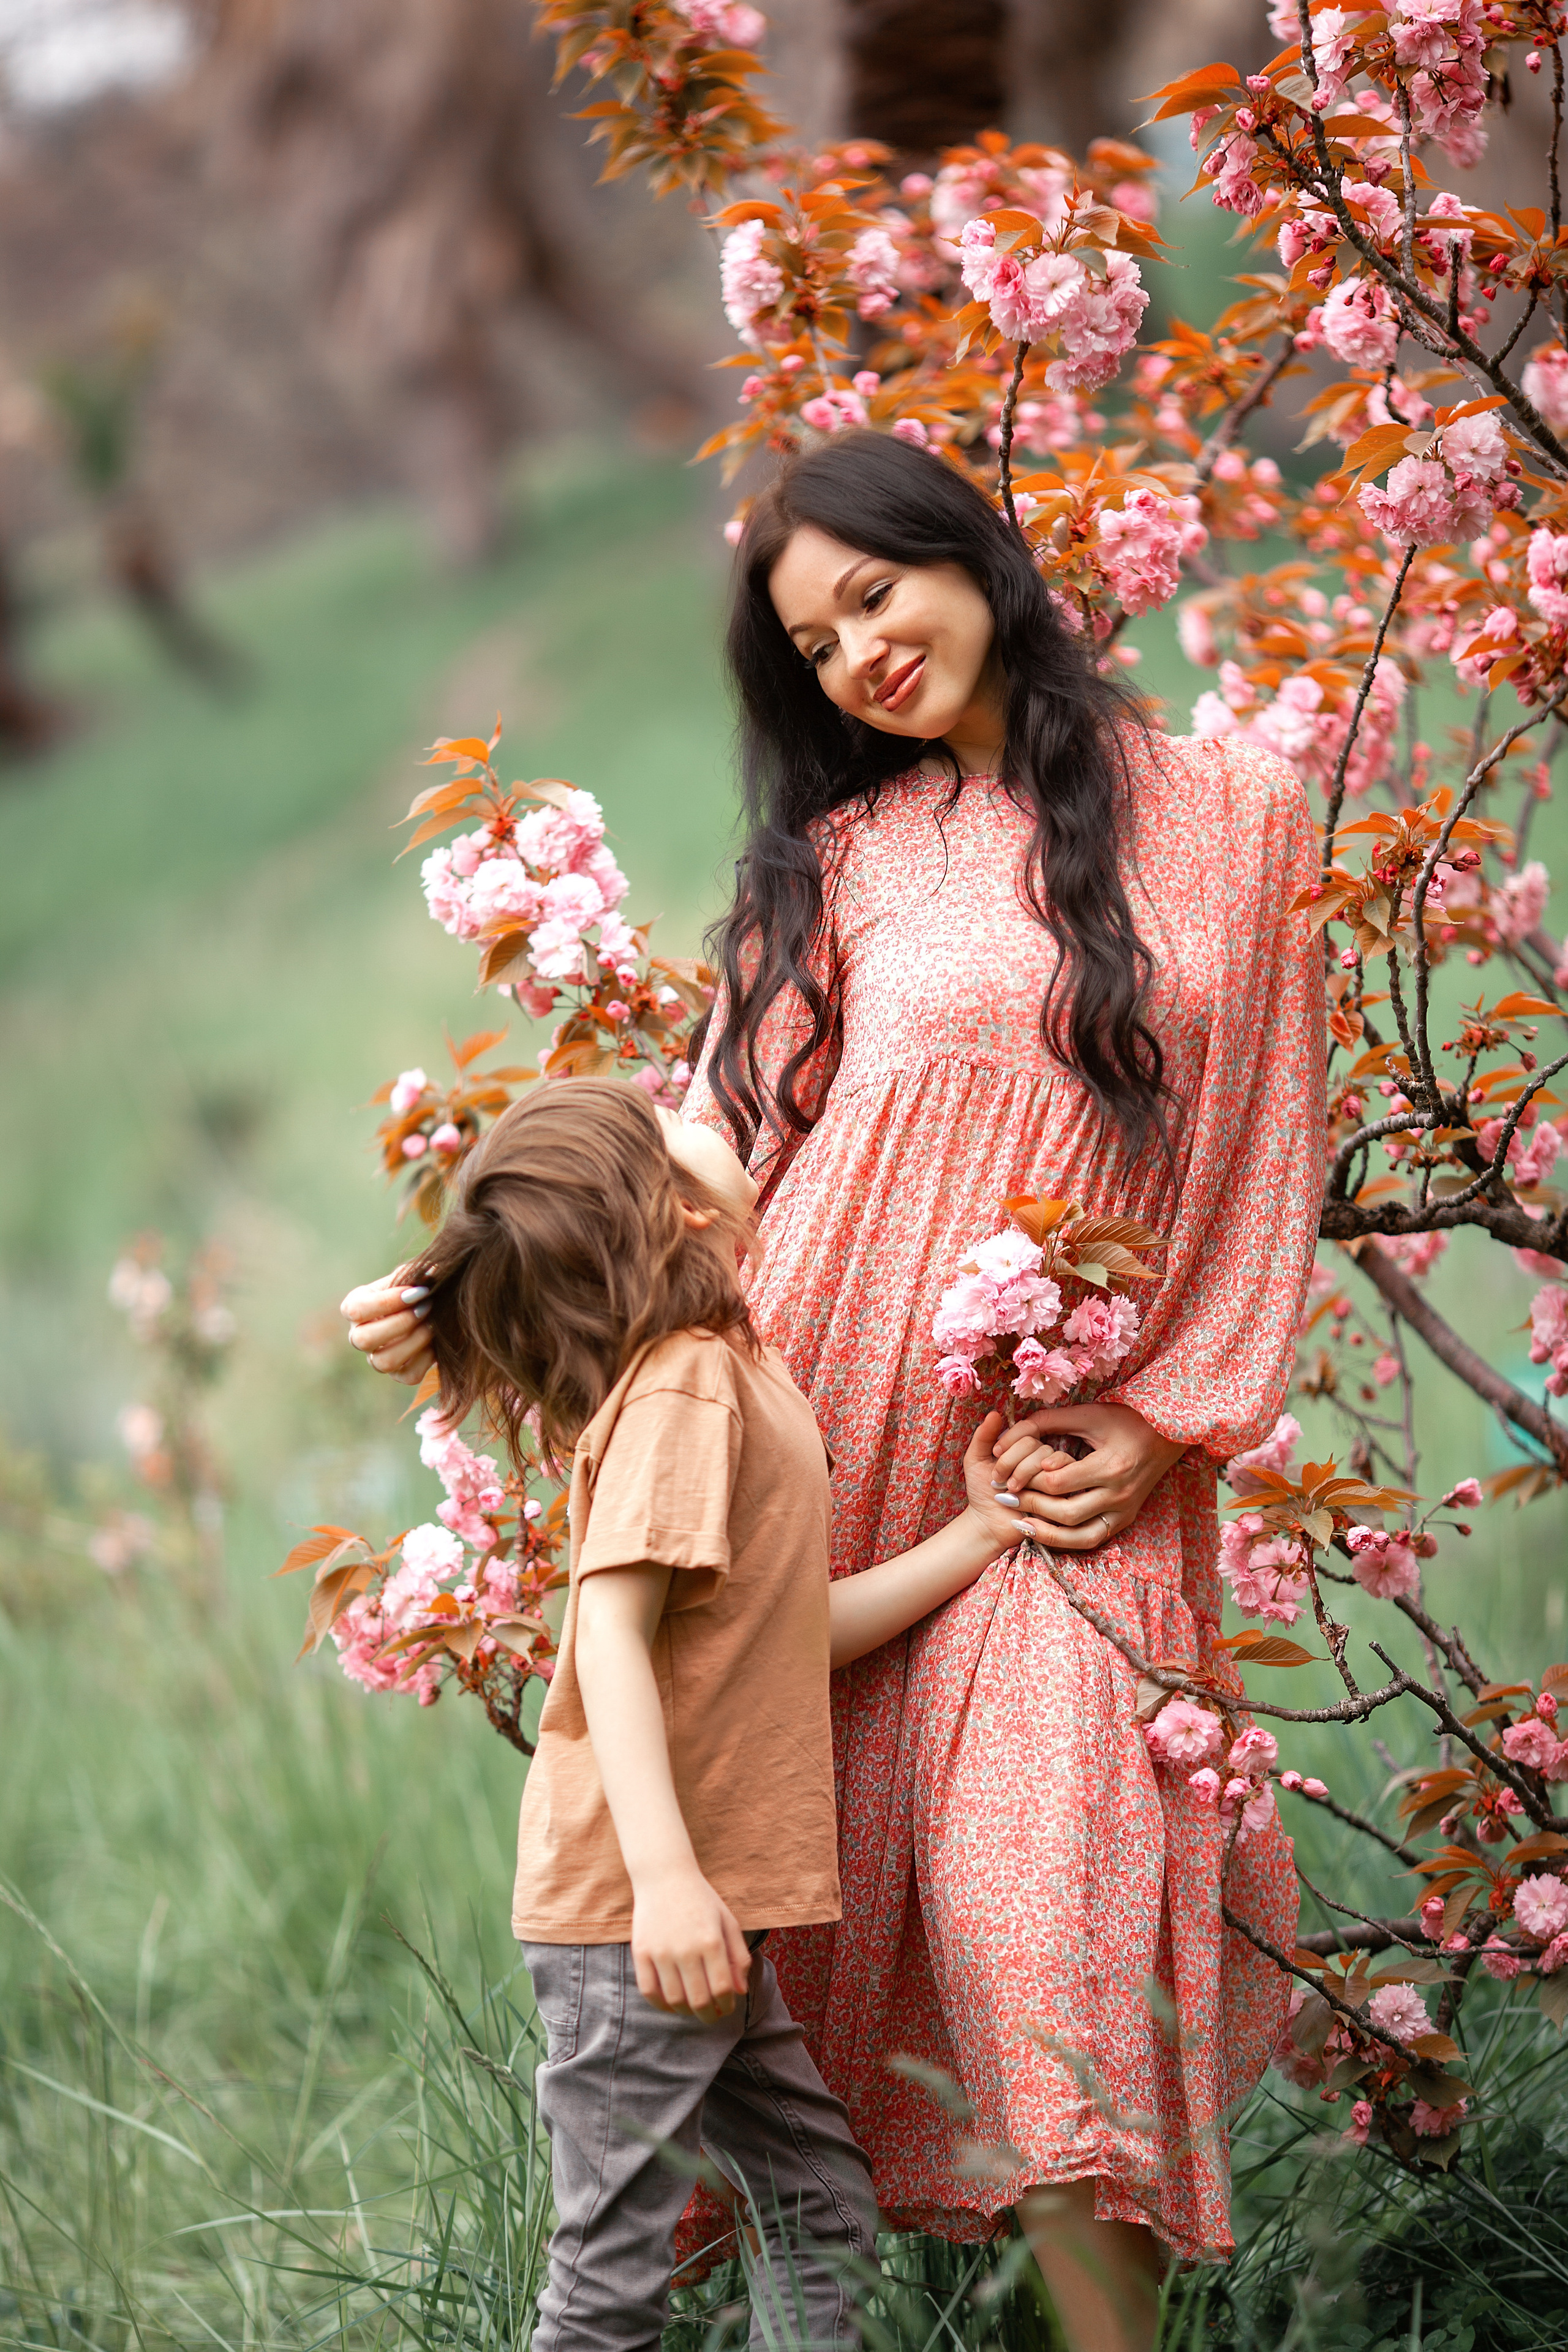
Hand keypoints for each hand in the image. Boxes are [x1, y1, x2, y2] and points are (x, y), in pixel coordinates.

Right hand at [340, 1269, 435, 1385]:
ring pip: (383, 1362)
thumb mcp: (410, 1277)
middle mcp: (359, 1337)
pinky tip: (437, 1341)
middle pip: (363, 1340)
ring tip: (433, 1324)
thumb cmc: (414, 1289)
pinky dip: (426, 1359)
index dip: (387, 1302)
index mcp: (355, 1308)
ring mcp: (377, 1359)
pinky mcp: (399, 1374)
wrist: (431, 1310)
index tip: (417, 1291)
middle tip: (427, 1307)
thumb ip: (416, 1274)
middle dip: (400, 1323)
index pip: (356, 1310)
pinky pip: (408, 1375)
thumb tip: (433, 1272)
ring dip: (413, 1342)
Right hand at [630, 1868, 751, 2019]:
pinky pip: (648, 1991)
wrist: (665, 1877)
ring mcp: (661, 1952)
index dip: (726, 2005)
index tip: (727, 2007)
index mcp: (711, 1941)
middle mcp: (686, 1949)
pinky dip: (660, 2004)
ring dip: (686, 2011)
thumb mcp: (727, 1922)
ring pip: (674, 2000)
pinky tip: (671, 2002)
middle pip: (699, 2000)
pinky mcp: (641, 1952)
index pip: (722, 1989)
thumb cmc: (701, 1900)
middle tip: (712, 2015)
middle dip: (709, 2015)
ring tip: (693, 2008)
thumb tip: (739, 1992)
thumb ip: (739, 1957)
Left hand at [960, 1412, 1049, 1551]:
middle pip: (1037, 1445)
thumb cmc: (982, 1492)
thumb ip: (984, 1436)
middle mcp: (1040, 1457)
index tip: (994, 1457)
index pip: (1027, 1429)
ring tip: (1009, 1490)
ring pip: (1048, 1460)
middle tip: (998, 1480)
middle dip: (1013, 1461)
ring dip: (1024, 1474)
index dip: (1010, 1442)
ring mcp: (1052, 1474)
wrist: (989, 1524)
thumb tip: (995, 1413)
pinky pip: (1059, 1480)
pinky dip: (1037, 1486)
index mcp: (1023, 1446)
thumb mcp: (975, 1460)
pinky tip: (1023, 1496)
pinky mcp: (1061, 1492)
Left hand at [990, 1402, 1186, 1553]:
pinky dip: (1068, 1540)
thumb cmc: (1126, 1419)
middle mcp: (1119, 1493)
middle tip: (1007, 1496)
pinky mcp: (1126, 1519)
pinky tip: (1044, 1532)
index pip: (1058, 1483)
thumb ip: (1051, 1420)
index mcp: (1109, 1466)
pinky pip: (1094, 1539)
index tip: (1009, 1475)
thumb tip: (1012, 1429)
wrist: (1168, 1435)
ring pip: (1081, 1535)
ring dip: (1047, 1532)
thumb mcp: (1089, 1414)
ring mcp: (1125, 1510)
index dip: (1028, 1480)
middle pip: (1066, 1512)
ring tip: (1020, 1523)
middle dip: (1031, 1505)